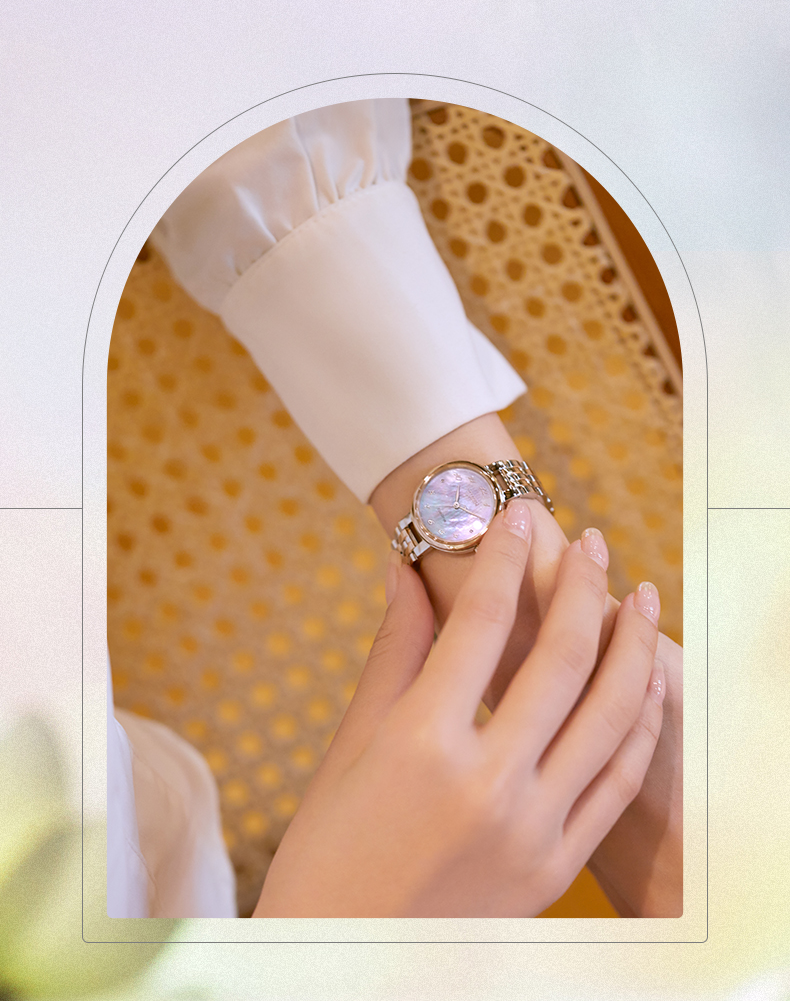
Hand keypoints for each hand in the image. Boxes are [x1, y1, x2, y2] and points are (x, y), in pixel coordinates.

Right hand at [254, 503, 664, 916]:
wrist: (346, 962)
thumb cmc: (328, 852)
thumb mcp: (352, 746)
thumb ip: (393, 651)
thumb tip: (404, 571)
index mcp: (422, 745)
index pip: (479, 625)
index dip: (501, 559)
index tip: (516, 516)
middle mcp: (488, 782)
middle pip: (559, 659)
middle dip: (579, 585)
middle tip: (588, 540)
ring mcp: (534, 828)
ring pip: (608, 714)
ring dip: (630, 643)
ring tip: (638, 590)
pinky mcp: (559, 865)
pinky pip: (618, 780)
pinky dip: (639, 723)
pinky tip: (644, 680)